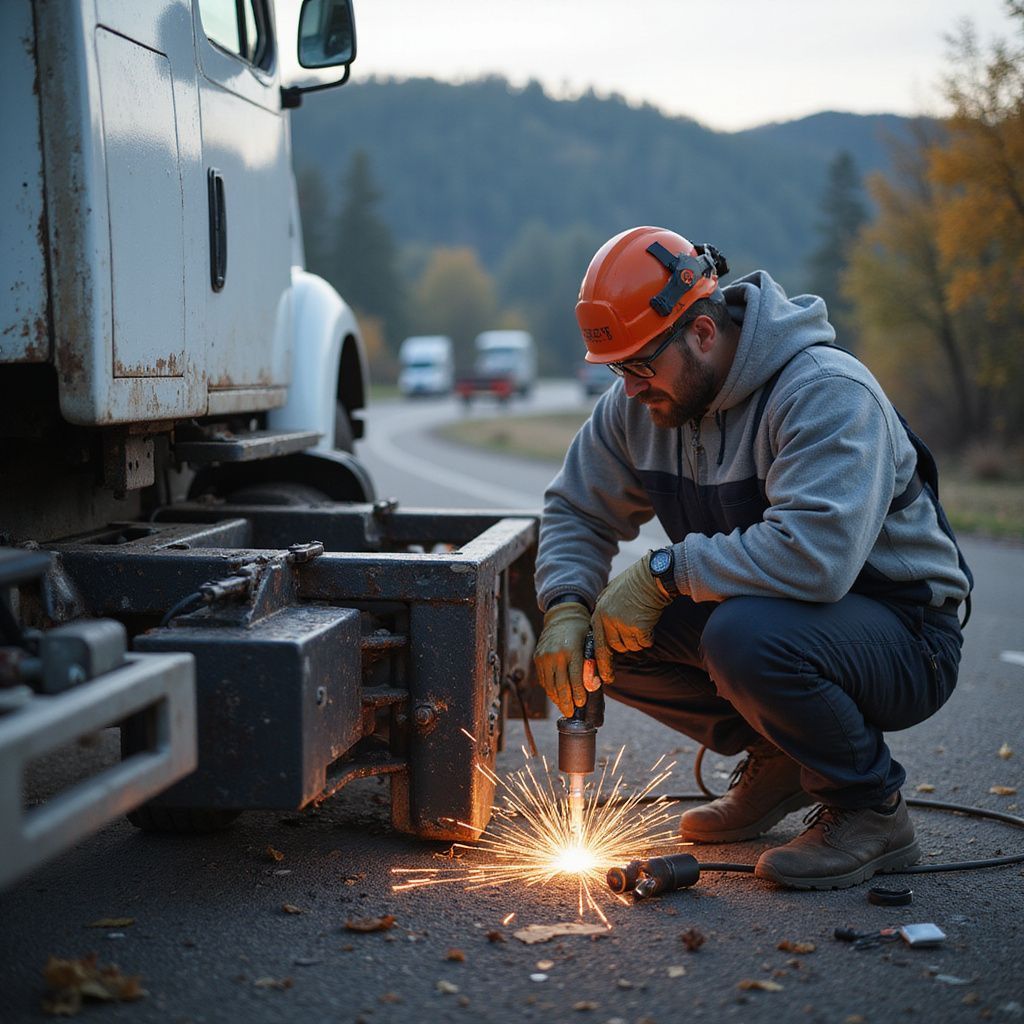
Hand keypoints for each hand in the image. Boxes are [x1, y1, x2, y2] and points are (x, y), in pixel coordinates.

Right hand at [533, 601, 590, 717]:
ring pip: (550, 685)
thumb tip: (594, 686)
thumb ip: (592, 664)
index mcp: (571, 651)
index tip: (581, 704)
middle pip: (561, 685)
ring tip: (564, 708)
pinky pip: (543, 679)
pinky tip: (556, 696)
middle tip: (571, 713)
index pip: (575, 678)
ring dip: (557, 698)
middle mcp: (555, 654)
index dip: (578, 693)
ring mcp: (544, 657)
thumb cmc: (581, 631)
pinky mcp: (537, 658)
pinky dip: (550, 690)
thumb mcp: (590, 644)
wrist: (561, 616)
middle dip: (567, 702)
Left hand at [591, 554, 671, 682]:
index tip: (604, 677)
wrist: (652, 575)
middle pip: (615, 648)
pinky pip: (644, 642)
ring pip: (630, 646)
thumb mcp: (611, 595)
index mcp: (599, 613)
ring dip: (638, 639)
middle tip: (622, 655)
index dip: (600, 662)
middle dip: (622, 649)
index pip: (597, 643)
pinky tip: (649, 621)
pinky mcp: (638, 626)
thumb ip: (605, 613)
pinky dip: (649, 636)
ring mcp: (622, 624)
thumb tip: (603, 635)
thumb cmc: (634, 584)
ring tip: (641, 619)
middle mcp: (607, 620)